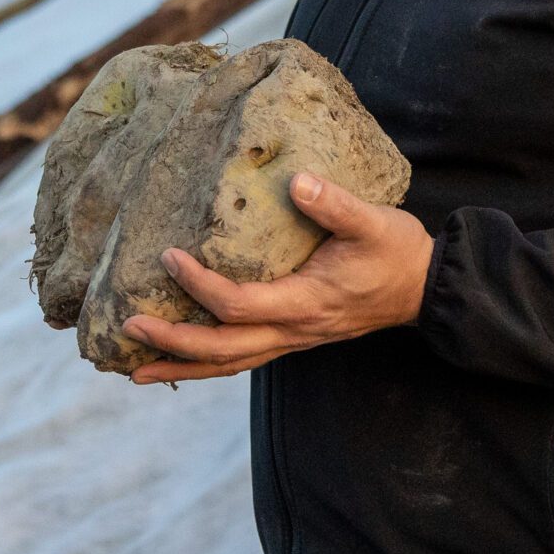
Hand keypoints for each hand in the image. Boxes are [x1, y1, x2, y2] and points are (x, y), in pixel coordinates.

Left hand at [125, 171, 434, 384]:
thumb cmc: (396, 251)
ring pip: (230, 364)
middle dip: (173, 343)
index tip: (169, 257)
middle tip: (128, 326)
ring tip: (136, 371)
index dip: (199, 286)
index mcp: (305, 302)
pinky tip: (184, 361)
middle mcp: (293, 330)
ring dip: (183, 368)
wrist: (424, 287)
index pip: (238, 306)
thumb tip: (297, 182)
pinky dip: (209, 363)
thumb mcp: (372, 222)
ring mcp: (293, 339)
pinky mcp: (294, 337)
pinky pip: (244, 357)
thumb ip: (335, 204)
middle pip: (223, 350)